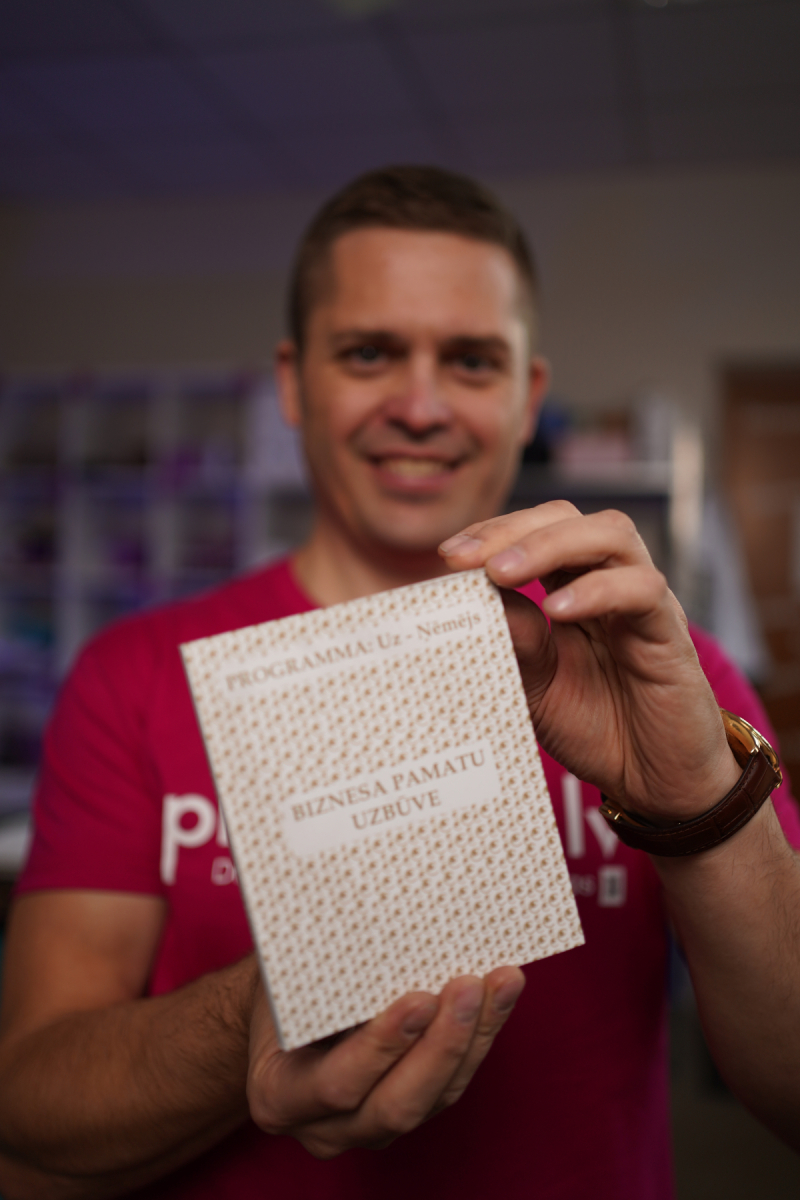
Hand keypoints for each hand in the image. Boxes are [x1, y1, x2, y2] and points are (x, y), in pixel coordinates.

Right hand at [246, 967, 523, 1157]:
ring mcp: (372, 1125)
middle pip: (397, 1105)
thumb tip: (370, 922)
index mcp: (280, 1096)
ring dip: (474, 1037)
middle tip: (468, 987)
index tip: (419, 999)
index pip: (337, 1085)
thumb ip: (314, 973)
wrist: (281, 1016)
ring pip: (436, 1097)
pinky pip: (453, 1083)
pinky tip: (500, 994)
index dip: (382, 1046)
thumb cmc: (279, 988)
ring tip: (500, 982)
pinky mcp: (412, 1108)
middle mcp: (327, 1127)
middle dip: (442, 1045)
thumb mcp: (280, 980)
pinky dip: (481, 1036)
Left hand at [439, 502, 740, 821]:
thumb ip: (513, 642)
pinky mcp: (671, 635)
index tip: (447, 555)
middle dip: (513, 529)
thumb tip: (472, 598)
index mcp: (575, 588)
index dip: (493, 533)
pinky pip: (643, 591)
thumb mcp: (535, 685)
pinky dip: (598, 591)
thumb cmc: (599, 727)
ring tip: (500, 572)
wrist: (656, 783)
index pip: (537, 531)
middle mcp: (612, 583)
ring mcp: (645, 604)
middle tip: (464, 556)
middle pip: (570, 519)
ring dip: (550, 546)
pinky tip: (558, 610)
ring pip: (612, 536)